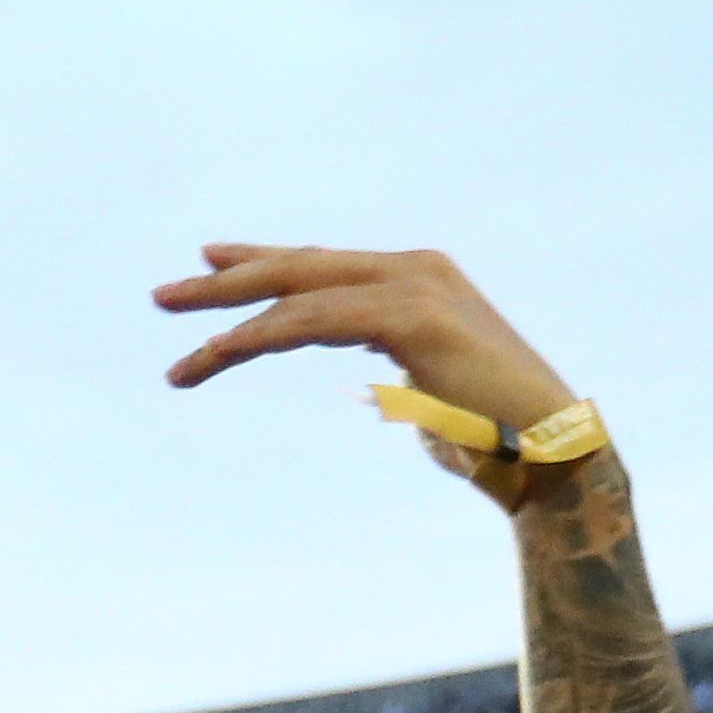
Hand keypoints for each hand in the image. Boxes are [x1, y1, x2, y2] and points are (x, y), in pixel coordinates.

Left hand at [156, 246, 582, 482]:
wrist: (548, 451)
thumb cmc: (488, 430)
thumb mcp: (422, 386)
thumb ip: (394, 365)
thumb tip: (377, 377)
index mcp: (416, 280)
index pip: (321, 265)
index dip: (262, 262)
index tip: (208, 262)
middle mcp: (414, 270)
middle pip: (299, 268)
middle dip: (227, 281)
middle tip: (163, 296)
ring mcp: (416, 287)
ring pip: (296, 296)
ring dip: (227, 326)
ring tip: (180, 362)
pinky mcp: (414, 317)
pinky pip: (313, 321)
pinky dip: (260, 337)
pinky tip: (219, 353)